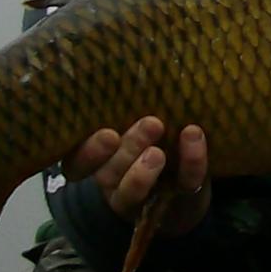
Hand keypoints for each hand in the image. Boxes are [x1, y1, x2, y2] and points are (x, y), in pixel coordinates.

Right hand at [62, 118, 211, 238]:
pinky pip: (182, 185)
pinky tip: (194, 136)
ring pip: (131, 191)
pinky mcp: (178, 200)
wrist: (188, 181)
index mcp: (97, 161)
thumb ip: (128, 107)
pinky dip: (192, 161)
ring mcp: (143, 197)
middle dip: (128, 150)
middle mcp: (113, 182)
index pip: (76, 163)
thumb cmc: (150, 135)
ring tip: (159, 152)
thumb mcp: (132, 121)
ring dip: (144, 172)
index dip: (87, 154)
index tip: (108, 134)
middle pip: (107, 173)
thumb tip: (138, 71)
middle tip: (152, 124)